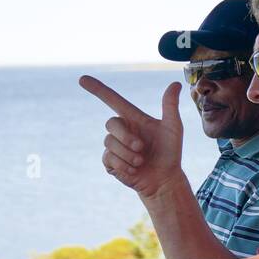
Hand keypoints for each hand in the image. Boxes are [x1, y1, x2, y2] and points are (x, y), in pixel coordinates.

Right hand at [79, 75, 183, 199]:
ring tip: (141, 162)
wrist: (164, 179)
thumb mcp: (173, 128)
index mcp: (133, 118)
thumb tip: (176, 84)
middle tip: (141, 148)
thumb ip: (170, 106)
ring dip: (128, 154)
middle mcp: (122, 130)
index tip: (82, 79)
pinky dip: (124, 165)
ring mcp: (114, 146)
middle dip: (126, 137)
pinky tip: (134, 170)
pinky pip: (109, 158)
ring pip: (109, 142)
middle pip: (111, 123)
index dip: (97, 89)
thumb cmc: (170, 152)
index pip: (112, 99)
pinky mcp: (110, 162)